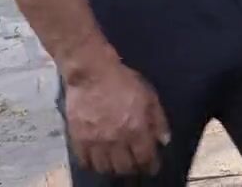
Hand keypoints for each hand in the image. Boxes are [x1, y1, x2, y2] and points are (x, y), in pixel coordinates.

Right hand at [63, 60, 170, 175]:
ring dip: (113, 168)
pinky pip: (85, 162)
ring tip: (117, 163)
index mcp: (136, 129)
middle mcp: (116, 139)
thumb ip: (158, 120)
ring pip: (105, 168)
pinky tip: (98, 160)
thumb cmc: (124, 81)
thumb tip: (164, 141)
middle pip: (125, 167)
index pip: (145, 158)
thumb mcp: (149, 96)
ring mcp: (95, 141)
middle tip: (135, 164)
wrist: (92, 73)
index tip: (152, 167)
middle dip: (133, 168)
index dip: (150, 166)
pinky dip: (93, 164)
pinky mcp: (78, 139)